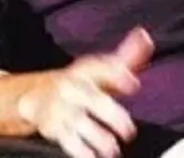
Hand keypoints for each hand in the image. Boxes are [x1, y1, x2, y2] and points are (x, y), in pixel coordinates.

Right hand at [18, 27, 153, 157]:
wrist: (37, 95)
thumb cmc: (80, 82)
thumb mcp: (100, 68)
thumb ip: (126, 57)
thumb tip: (146, 37)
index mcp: (86, 69)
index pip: (102, 68)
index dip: (118, 75)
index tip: (133, 84)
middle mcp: (72, 86)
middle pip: (94, 99)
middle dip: (113, 116)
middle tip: (129, 131)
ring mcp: (61, 107)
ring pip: (81, 123)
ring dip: (98, 138)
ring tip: (112, 148)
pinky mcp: (53, 126)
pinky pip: (67, 140)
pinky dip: (81, 151)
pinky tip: (93, 156)